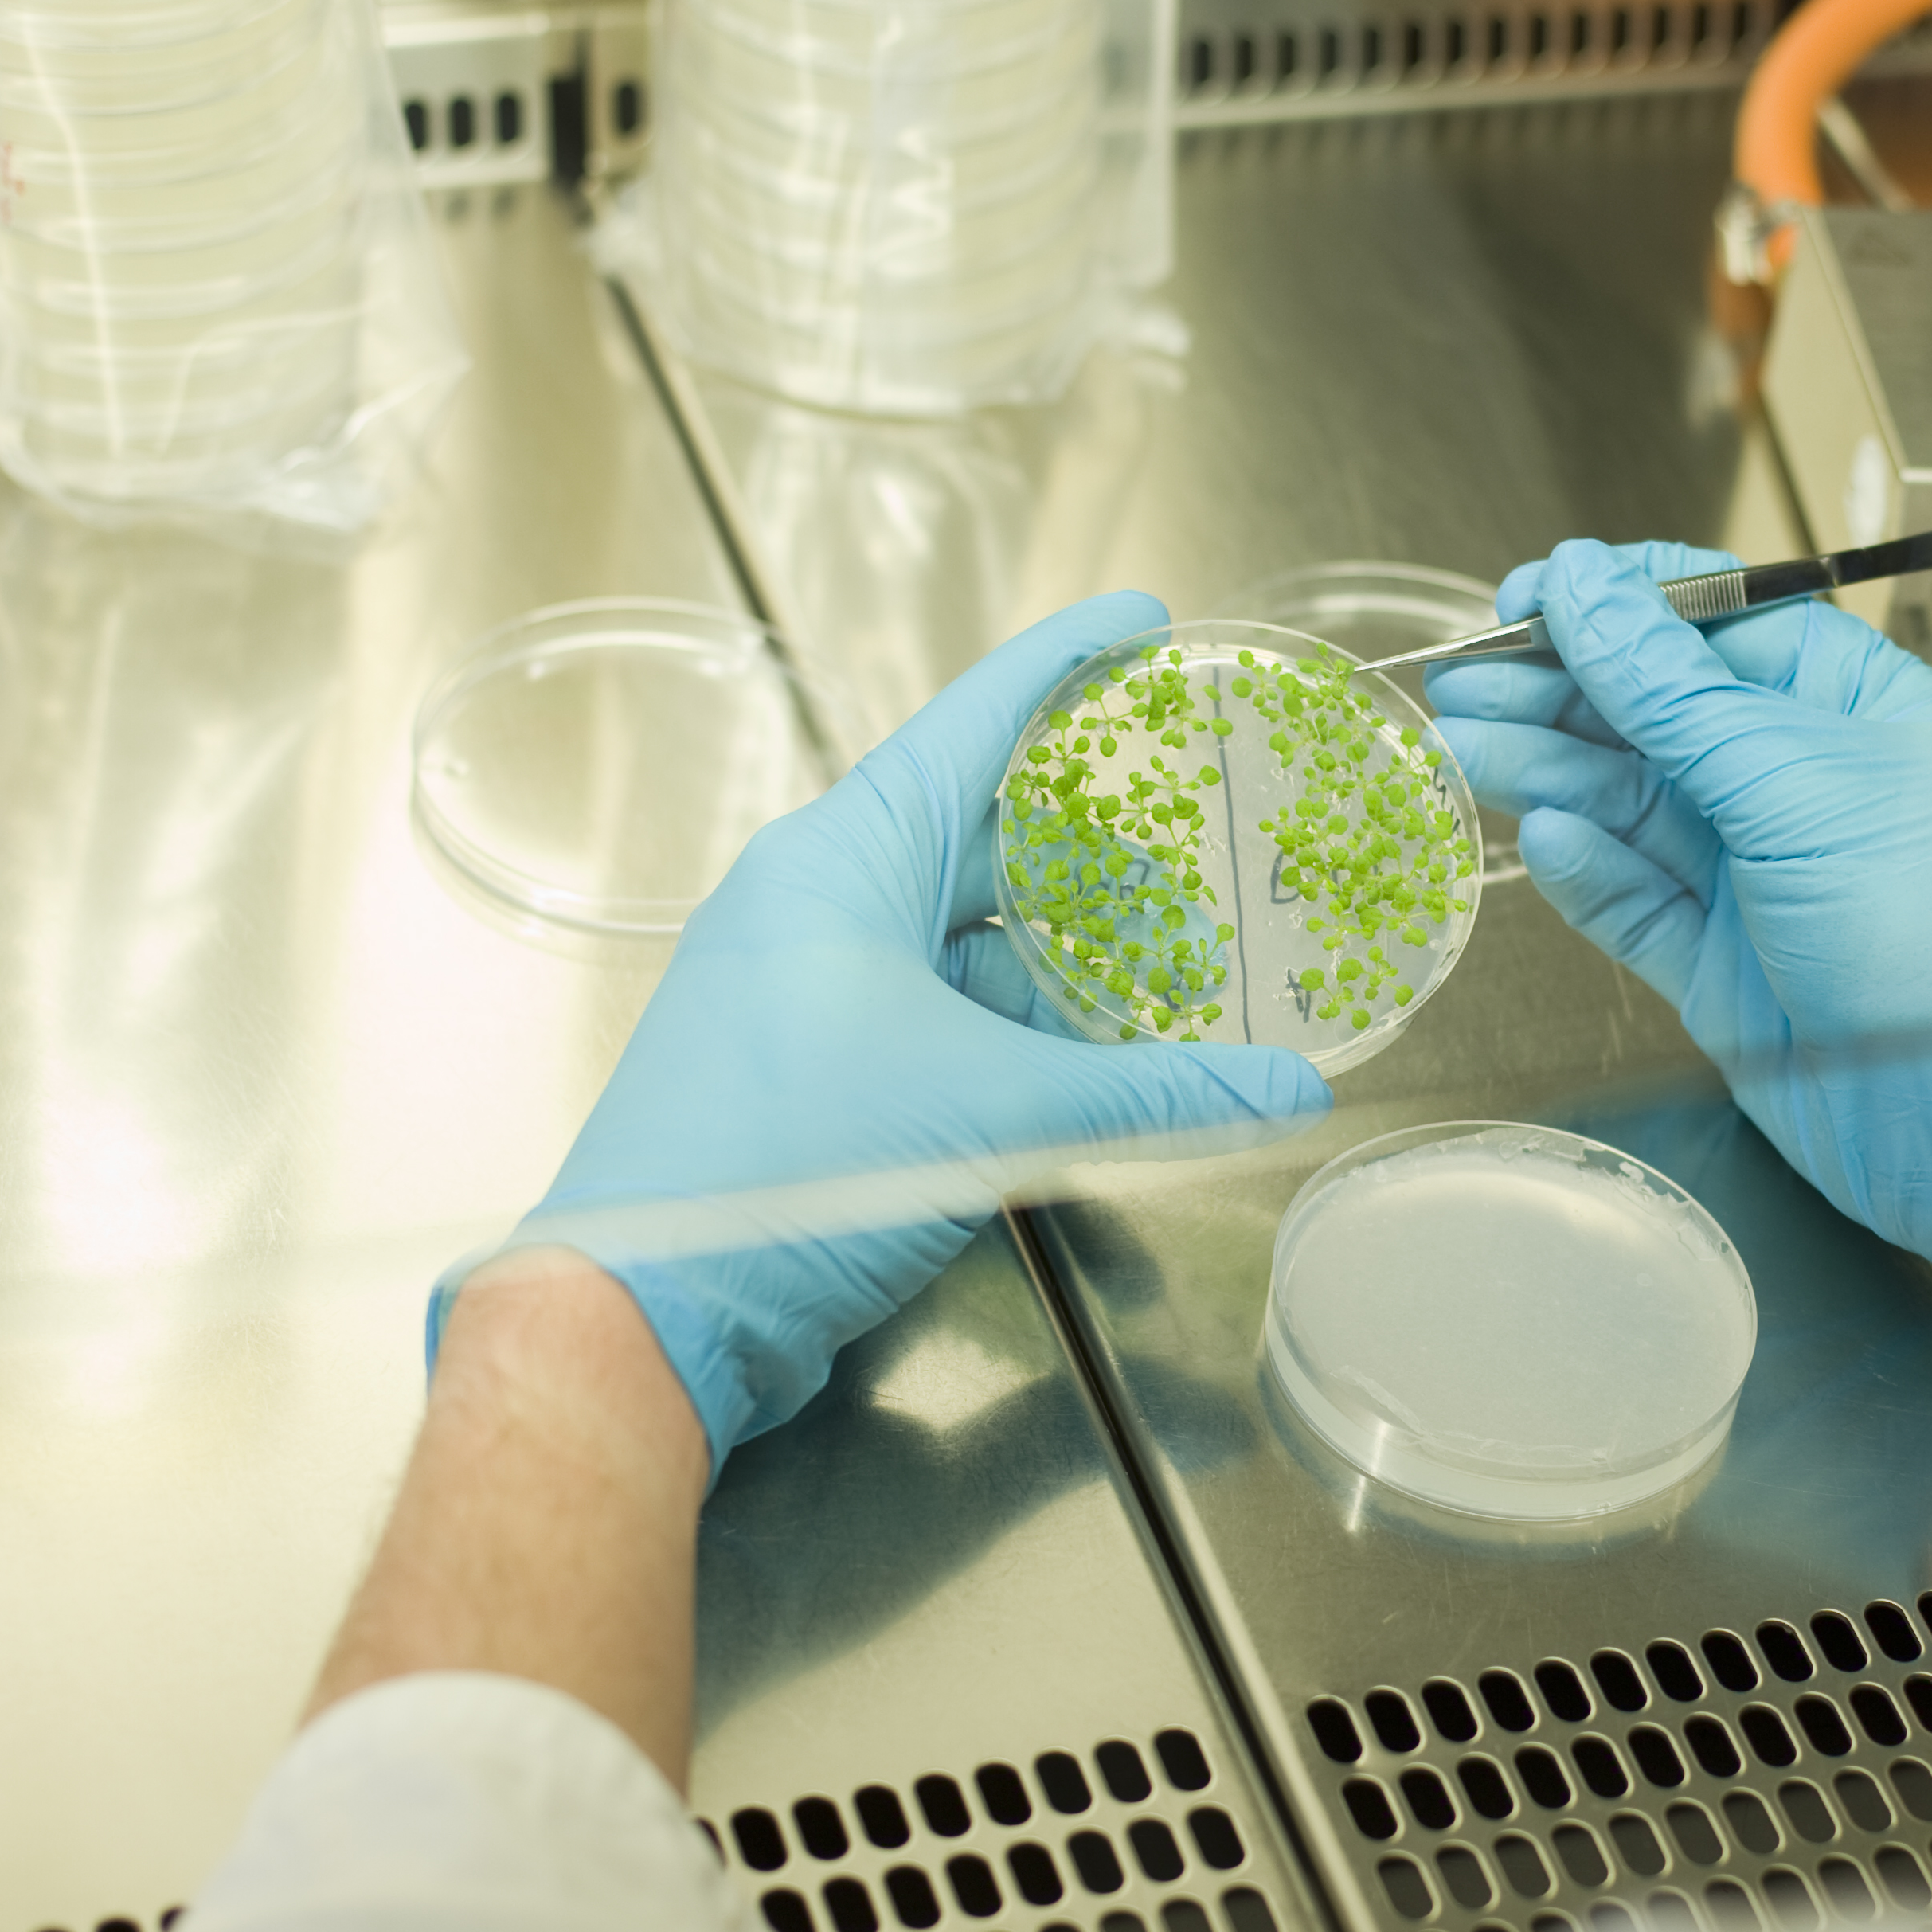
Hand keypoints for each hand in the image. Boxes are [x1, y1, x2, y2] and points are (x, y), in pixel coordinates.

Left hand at [436, 592, 1332, 1470]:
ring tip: (1168, 968)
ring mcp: (805, 985)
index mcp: (843, 860)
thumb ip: (1153, 1098)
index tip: (1141, 620)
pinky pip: (935, 1007)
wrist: (649, 1311)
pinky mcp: (811, 1068)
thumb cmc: (780, 1173)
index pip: (977, 720)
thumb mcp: (996, 1117)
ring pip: (962, 934)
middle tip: (1195, 835)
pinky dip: (1015, 1021)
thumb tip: (1282, 1090)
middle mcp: (817, 903)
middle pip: (981, 830)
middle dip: (1095, 840)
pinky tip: (1088, 1054)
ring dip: (1061, 951)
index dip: (1068, 664)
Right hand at [1428, 538, 1931, 1338]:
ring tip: (1464, 746)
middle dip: (1556, 688)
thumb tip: (1583, 587)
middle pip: (1651, 709)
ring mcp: (1752, 873)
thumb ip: (1669, 690)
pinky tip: (1546, 836)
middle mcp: (1796, 779)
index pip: (1712, 621)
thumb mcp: (1792, 778)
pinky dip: (1585, 868)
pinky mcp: (1716, 961)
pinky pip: (1629, 897)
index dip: (1616, 604)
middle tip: (1464, 676)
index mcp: (1845, 704)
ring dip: (1546, 770)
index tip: (1527, 594)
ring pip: (1625, 801)